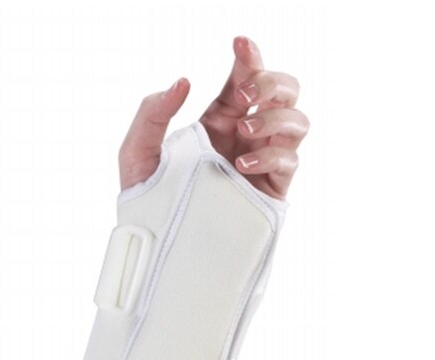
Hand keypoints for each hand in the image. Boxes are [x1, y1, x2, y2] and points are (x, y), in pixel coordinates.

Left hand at [118, 36, 308, 199]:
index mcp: (218, 122)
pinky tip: (243, 162)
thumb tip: (184, 82)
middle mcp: (245, 137)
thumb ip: (152, 113)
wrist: (160, 242)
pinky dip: (272, 153)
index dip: (250, 57)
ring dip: (276, 116)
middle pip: (285, 91)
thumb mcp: (136, 151)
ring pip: (297, 121)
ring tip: (244, 130)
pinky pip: (290, 160)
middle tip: (243, 96)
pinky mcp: (270, 189)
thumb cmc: (146, 197)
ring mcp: (261, 161)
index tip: (240, 44)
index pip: (245, 79)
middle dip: (272, 82)